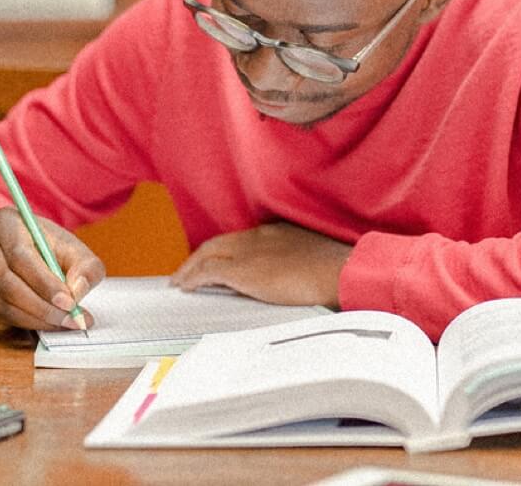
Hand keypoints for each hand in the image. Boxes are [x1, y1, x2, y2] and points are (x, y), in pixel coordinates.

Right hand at [0, 207, 105, 330]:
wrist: (26, 249)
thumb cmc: (51, 248)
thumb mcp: (74, 249)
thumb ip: (85, 267)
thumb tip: (78, 290)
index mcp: (7, 222)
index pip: (21, 256)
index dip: (45, 282)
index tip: (69, 303)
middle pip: (7, 281)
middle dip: (42, 306)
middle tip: (70, 319)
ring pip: (2, 302)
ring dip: (35, 318)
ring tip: (63, 322)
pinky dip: (25, 322)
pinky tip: (46, 322)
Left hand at [170, 222, 350, 308]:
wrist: (340, 271)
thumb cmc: (336, 271)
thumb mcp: (312, 260)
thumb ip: (294, 264)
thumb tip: (285, 280)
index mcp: (277, 232)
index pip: (241, 239)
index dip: (224, 250)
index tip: (216, 261)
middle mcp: (259, 236)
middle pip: (218, 242)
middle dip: (199, 256)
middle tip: (186, 270)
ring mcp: (249, 251)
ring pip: (208, 253)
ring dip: (191, 267)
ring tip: (180, 280)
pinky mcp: (243, 270)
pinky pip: (208, 272)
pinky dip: (193, 277)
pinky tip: (186, 288)